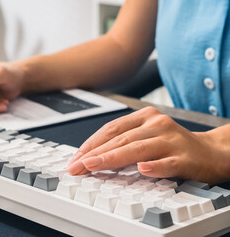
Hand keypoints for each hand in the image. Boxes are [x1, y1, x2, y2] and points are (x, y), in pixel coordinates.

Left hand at [67, 106, 229, 184]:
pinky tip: (142, 169)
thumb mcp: (146, 137)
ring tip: (93, 166)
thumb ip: (123, 142)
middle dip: (95, 154)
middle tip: (77, 166)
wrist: (210, 151)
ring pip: (138, 149)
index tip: (76, 158)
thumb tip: (91, 156)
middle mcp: (157, 125)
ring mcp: (171, 140)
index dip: (91, 144)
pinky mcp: (185, 158)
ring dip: (112, 158)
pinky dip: (154, 166)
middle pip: (120, 139)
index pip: (111, 129)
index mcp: (144, 118)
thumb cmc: (172, 145)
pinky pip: (167, 163)